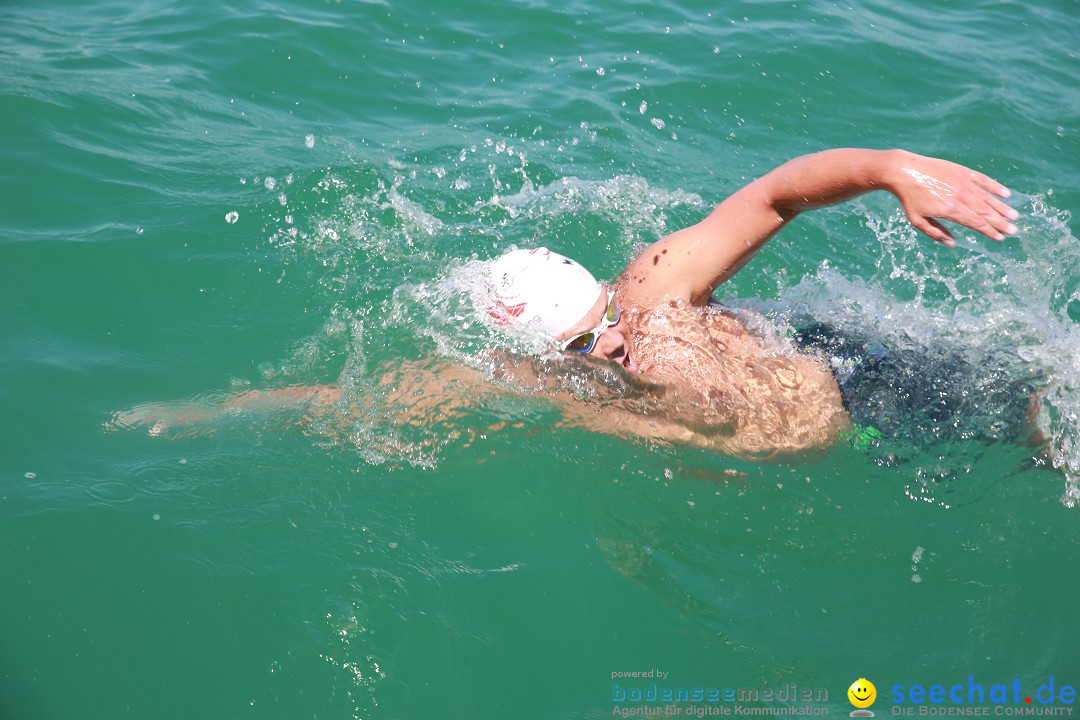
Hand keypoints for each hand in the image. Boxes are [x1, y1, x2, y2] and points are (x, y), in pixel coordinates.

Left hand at [885, 151, 1018, 246]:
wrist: (904, 171)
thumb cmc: (909, 198)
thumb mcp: (917, 220)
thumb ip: (936, 233)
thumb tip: (953, 244)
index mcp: (950, 210)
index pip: (976, 223)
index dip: (989, 231)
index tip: (999, 238)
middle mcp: (961, 196)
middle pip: (986, 212)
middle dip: (1001, 222)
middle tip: (1014, 231)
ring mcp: (963, 183)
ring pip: (987, 197)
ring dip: (1002, 208)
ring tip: (1014, 216)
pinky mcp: (963, 172)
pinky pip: (983, 180)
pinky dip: (995, 187)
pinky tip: (1006, 194)